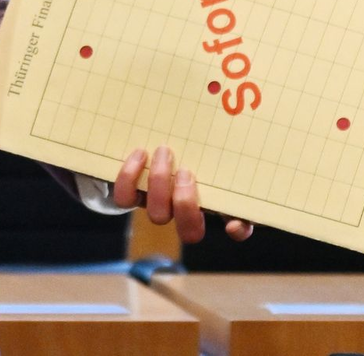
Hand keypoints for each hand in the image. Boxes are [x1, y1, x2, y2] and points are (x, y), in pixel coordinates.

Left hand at [114, 146, 252, 243]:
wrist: (149, 136)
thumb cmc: (188, 136)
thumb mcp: (206, 138)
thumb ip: (222, 141)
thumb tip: (234, 133)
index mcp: (216, 200)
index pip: (238, 227)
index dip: (238, 230)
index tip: (233, 223)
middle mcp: (186, 210)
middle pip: (190, 231)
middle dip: (186, 203)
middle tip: (186, 171)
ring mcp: (158, 205)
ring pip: (158, 215)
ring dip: (160, 184)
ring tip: (164, 151)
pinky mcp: (132, 194)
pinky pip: (126, 198)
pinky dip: (130, 177)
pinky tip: (140, 153)